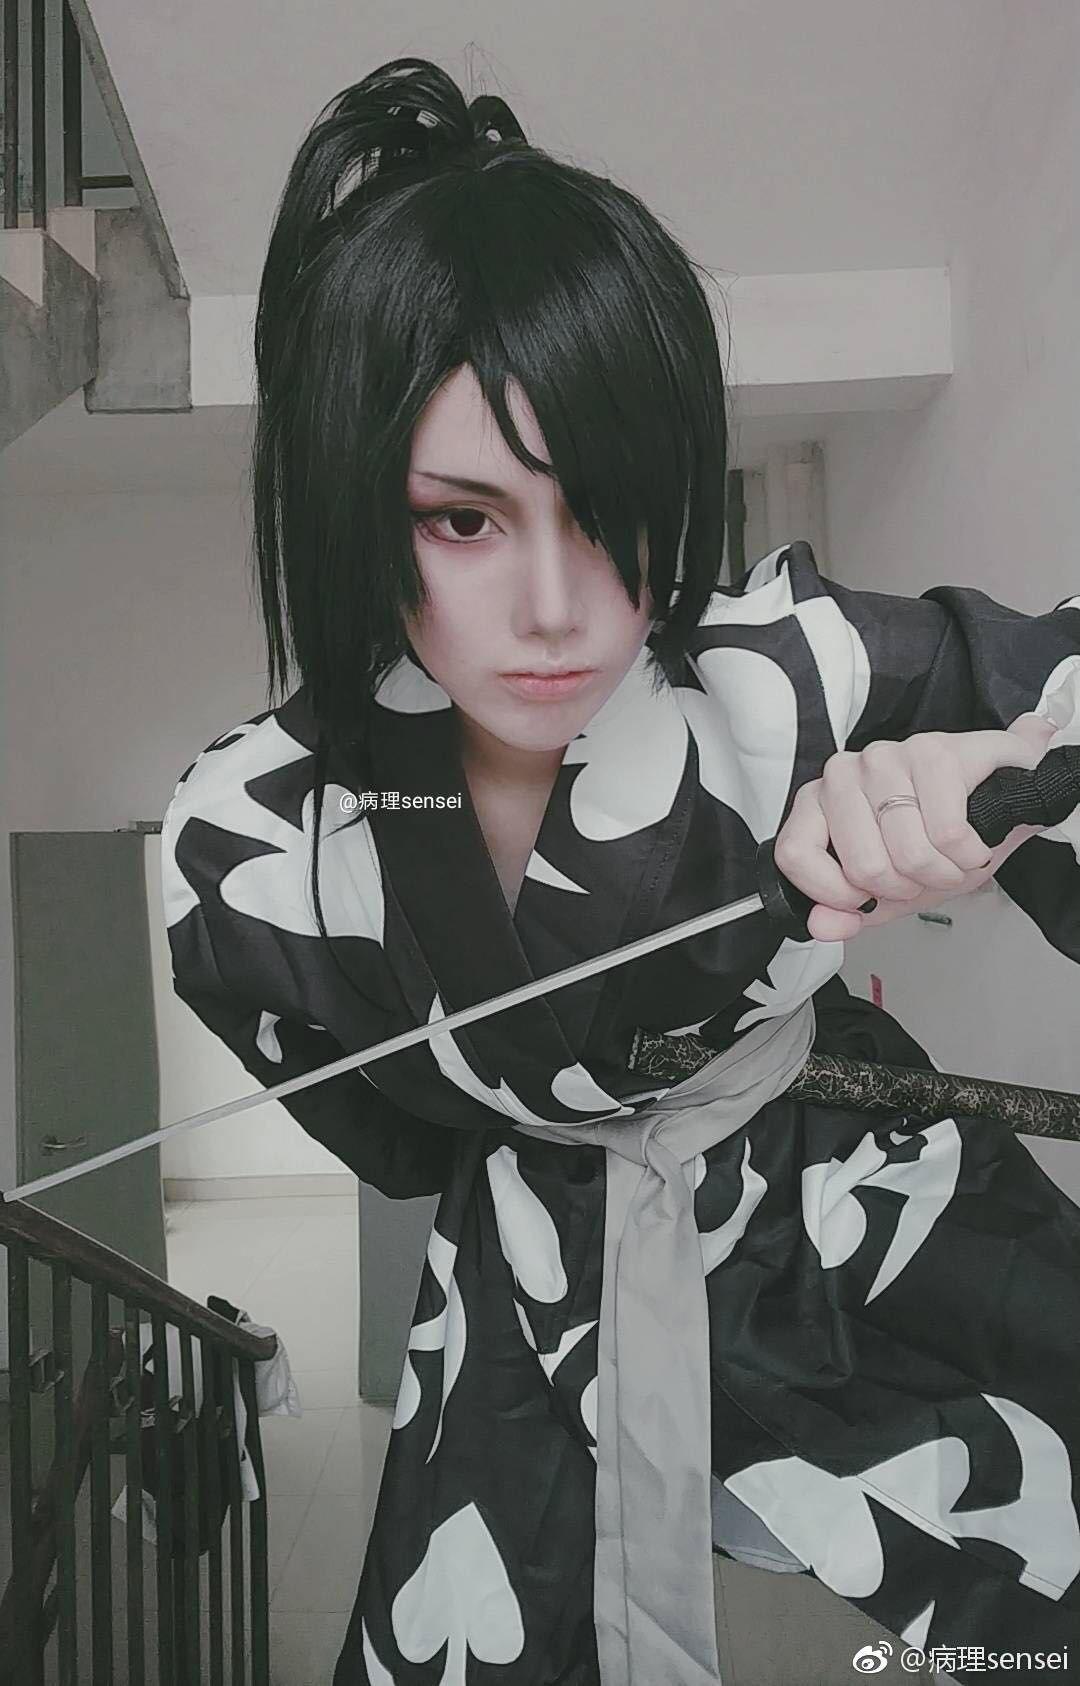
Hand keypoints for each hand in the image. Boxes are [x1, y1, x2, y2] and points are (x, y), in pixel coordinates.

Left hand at [773, 713, 1056, 941]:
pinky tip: (970, 842)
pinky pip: (947, 832)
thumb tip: (821, 924)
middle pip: (863, 865)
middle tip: (922, 875)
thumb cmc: (940, 835)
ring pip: (908, 852)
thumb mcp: (889, 888)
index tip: (862, 899)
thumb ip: (848, 909)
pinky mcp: (932, 751)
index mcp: (819, 804)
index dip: (834, 893)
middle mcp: (844, 775)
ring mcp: (885, 758)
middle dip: (905, 887)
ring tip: (949, 858)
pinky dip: (968, 853)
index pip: (795, 854)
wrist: (1002, 794)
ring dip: (943, 872)